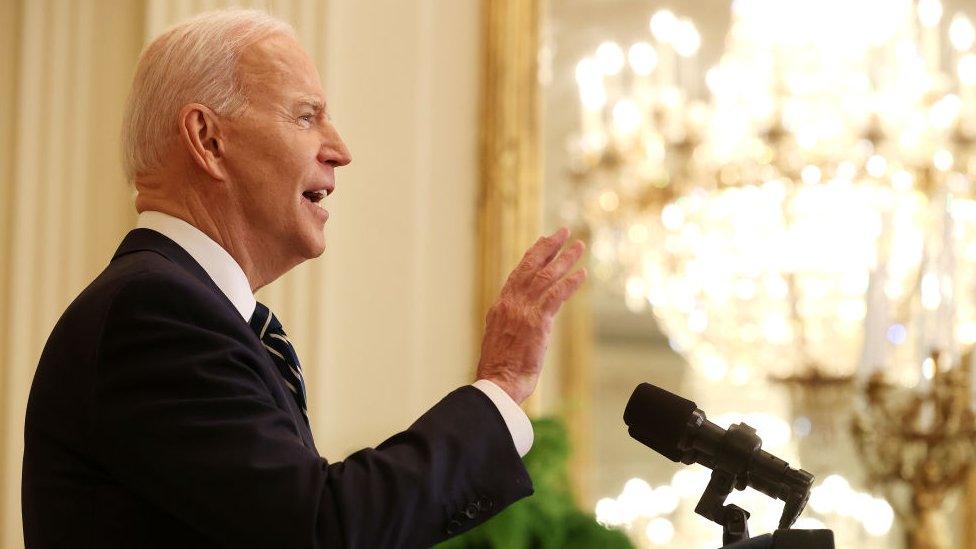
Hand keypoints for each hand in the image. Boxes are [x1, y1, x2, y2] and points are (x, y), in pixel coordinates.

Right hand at [476, 227, 587, 403]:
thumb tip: (517, 323)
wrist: (497, 383)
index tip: (543, 243)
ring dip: (565, 259)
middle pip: (531, 266)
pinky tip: (582, 273)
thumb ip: (509, 324)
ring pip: (546, 277)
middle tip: (563, 232)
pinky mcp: (537, 322)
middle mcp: (510, 303)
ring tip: (579, 246)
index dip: (532, 256)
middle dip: (548, 247)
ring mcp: (523, 311)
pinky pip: (557, 295)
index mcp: (500, 306)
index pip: (518, 273)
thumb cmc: (499, 369)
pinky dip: (570, 283)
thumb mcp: (499, 339)